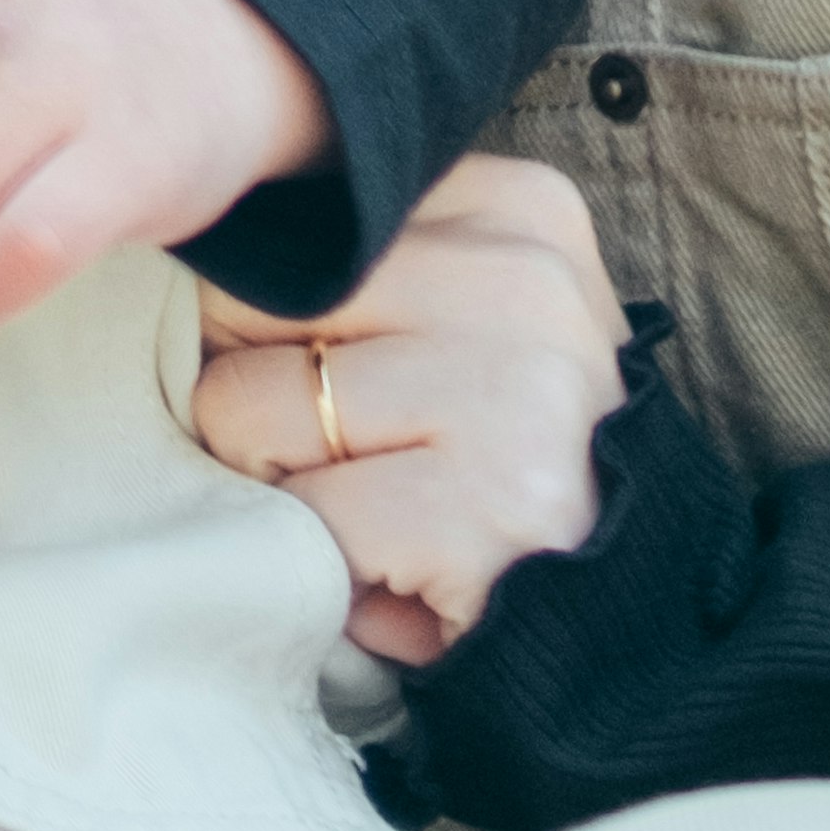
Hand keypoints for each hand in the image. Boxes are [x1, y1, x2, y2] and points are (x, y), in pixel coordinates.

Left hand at [193, 155, 624, 663]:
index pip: (295, 217)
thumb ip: (356, 267)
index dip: (266, 303)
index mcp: (518, 209)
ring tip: (360, 507)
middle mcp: (523, 281)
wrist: (637, 620)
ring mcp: (514, 391)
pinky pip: (303, 514)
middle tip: (332, 453)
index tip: (320, 364)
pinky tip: (384, 569)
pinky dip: (317, 558)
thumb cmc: (514, 455)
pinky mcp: (492, 504)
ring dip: (275, 483)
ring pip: (247, 404)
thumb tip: (191, 245)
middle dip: (253, 386)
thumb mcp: (461, 318)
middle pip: (253, 300)